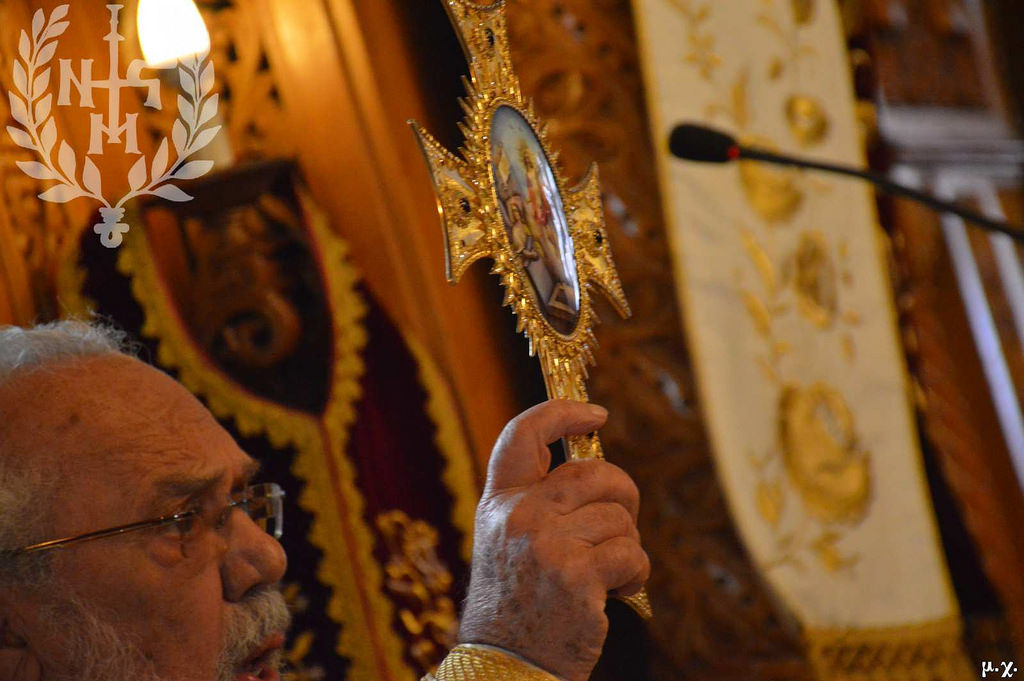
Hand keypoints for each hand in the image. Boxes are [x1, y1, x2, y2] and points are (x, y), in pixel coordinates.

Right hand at [458, 400, 649, 680]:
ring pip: (618, 517)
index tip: (597, 414)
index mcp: (499, 503)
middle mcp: (519, 517)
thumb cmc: (517, 607)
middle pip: (593, 473)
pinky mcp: (577, 576)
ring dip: (627, 546)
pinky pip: (632, 553)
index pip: (523, 435)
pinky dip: (636, 574)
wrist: (506, 665)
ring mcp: (546, 545)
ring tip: (609, 575)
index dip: (563, 412)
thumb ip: (539, 505)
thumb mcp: (508, 545)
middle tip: (623, 521)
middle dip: (623, 494)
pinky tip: (618, 593)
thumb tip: (596, 474)